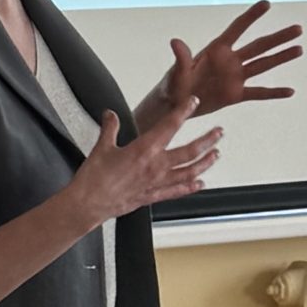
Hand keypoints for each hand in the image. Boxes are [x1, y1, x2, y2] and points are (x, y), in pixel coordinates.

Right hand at [67, 104, 221, 225]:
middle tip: (218, 132)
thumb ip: (110, 128)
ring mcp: (156, 182)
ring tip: (216, 155)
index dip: (183, 112)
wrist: (88, 204)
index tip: (193, 102)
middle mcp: (155, 166)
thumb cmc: (94, 179)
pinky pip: (177, 191)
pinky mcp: (152, 196)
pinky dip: (190, 187)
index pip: (170, 126)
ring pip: (189, 171)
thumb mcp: (101, 147)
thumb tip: (110, 115)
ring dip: (205, 163)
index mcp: (144, 150)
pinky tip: (199, 183)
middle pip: (189, 151)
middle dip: (207, 140)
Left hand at [159, 1, 302, 118]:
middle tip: (298, 29)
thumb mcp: (176, 73)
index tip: (267, 3)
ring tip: (299, 49)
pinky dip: (274, 93)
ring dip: (281, 58)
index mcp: (216, 50)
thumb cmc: (172, 86)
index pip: (238, 29)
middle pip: (259, 46)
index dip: (252, 16)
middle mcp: (230, 61)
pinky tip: (290, 91)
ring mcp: (235, 77)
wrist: (174, 107)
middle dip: (278, 37)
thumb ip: (180, 59)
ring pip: (263, 65)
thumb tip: (175, 41)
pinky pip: (259, 93)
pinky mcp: (236, 95)